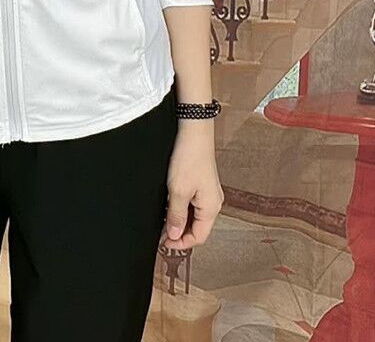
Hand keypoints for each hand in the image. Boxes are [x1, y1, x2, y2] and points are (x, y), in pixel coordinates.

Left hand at [163, 121, 223, 249]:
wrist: (193, 132)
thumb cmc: (189, 158)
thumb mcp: (178, 191)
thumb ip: (176, 216)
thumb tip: (174, 236)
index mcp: (212, 208)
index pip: (199, 237)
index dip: (180, 243)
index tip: (163, 243)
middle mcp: (213, 203)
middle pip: (198, 228)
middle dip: (179, 233)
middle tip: (160, 233)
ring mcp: (208, 193)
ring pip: (194, 216)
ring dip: (179, 220)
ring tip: (162, 220)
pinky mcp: (202, 184)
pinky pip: (193, 204)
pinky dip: (181, 208)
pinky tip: (169, 205)